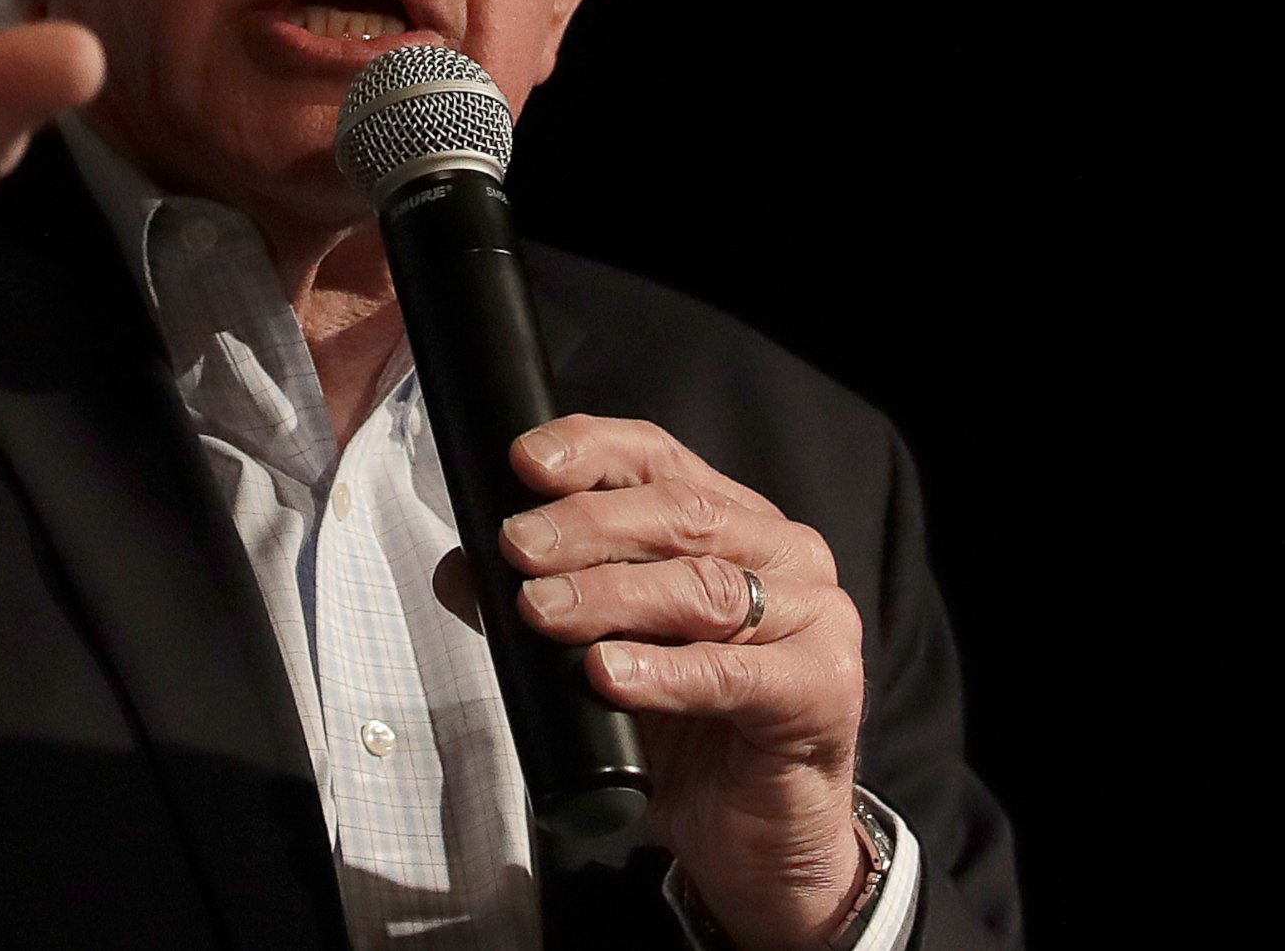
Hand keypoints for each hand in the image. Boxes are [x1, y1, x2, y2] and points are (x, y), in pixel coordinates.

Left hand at [501, 415, 868, 950]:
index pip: (657, 457)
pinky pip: (734, 674)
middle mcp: (781, 551)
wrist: (755, 834)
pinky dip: (664, 673)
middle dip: (587, 526)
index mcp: (730, 520)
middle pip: (680, 513)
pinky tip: (608, 674)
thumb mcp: (603, 652)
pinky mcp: (823, 689)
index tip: (524, 463)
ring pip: (705, 586)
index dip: (591, 450)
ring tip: (543, 611)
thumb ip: (543, 603)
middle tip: (517, 547)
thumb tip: (460, 569)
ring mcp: (813, 616)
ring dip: (612, 594)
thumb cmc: (686, 730)